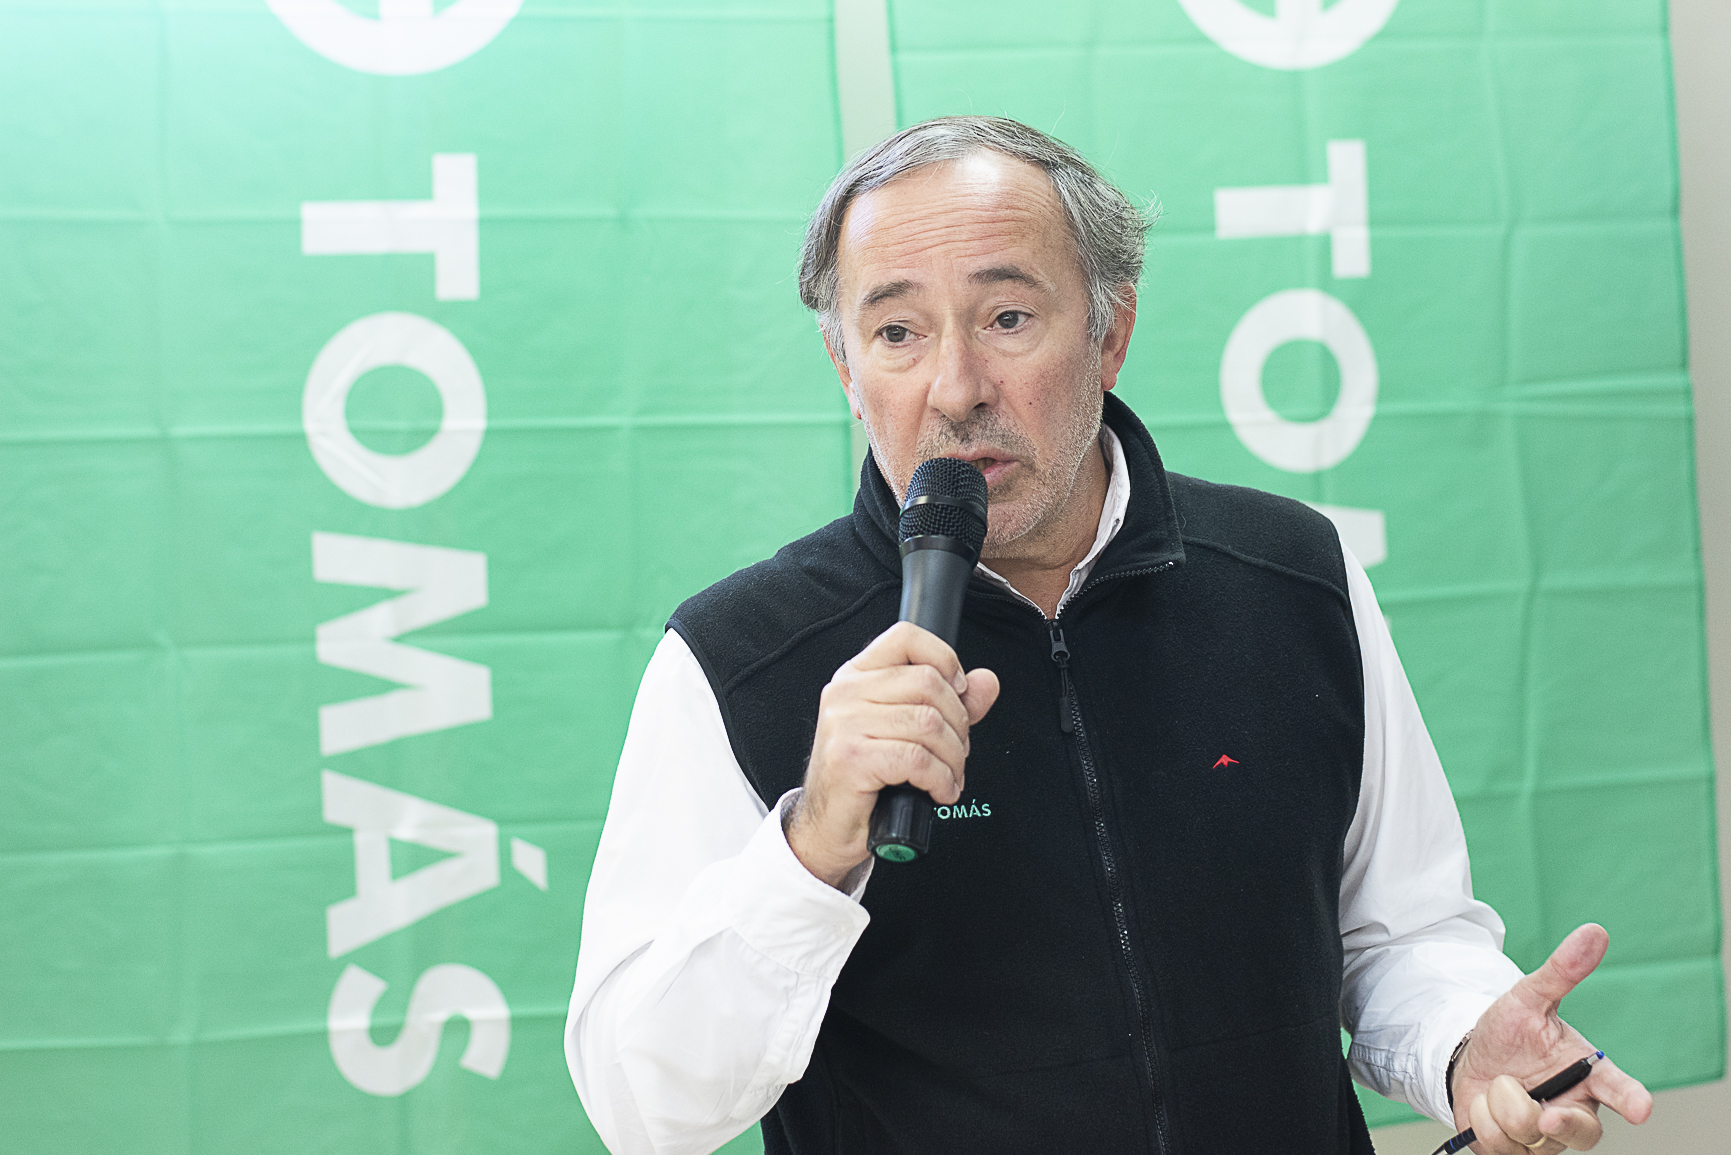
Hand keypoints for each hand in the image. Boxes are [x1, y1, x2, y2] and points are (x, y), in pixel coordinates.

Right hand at [787, 621, 998, 887]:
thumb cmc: (866, 778)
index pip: (906, 637)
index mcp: (857, 676)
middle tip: (956, 751)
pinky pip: (918, 760)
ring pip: (928, 723)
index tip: (957, 692)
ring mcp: (844, 724)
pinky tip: (938, 792)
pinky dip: (940, 780)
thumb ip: (950, 703)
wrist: (829, 826)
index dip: (944, 659)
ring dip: (953, 758)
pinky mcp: (851, 758)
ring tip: (949, 776)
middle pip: (928, 683)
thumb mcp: (908, 732)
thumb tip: (986, 682)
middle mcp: (846, 692)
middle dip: (958, 723)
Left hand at [1450, 924, 1651, 1151]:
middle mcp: (1575, 1110)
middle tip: (1540, 1111)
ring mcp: (1549, 1138)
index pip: (1619, 1089)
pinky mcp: (1519, 1154)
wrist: (1469, 1061)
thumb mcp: (1527, 998)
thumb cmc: (1508, 1032)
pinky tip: (1487, 1108)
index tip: (1641, 1107)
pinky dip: (1482, 1122)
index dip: (1631, 1099)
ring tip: (1500, 1085)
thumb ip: (1561, 972)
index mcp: (1587, 1075)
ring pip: (1529, 1136)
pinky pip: (1500, 1148)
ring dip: (1499, 1106)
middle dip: (1556, 1122)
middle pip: (1582, 1133)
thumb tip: (1594, 932)